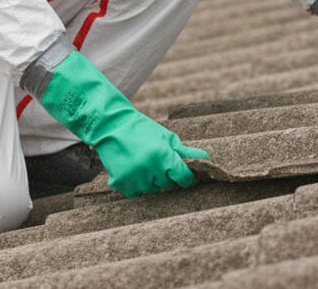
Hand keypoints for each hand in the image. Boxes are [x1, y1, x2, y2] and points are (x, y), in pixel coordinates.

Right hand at [37, 51, 208, 196]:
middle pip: (168, 184)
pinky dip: (135, 184)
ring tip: (142, 161)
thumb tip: (206, 158)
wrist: (110, 126)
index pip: (183, 178)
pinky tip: (131, 167)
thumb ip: (185, 151)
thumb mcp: (165, 136)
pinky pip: (136, 192)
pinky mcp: (121, 184)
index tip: (186, 176)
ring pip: (152, 189)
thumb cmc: (141, 129)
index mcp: (162, 155)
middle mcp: (149, 169)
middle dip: (166, 175)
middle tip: (157, 159)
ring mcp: (134, 178)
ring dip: (150, 179)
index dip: (187, 178)